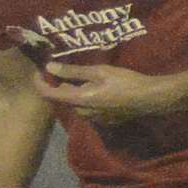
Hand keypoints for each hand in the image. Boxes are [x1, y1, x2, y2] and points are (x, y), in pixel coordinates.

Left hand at [34, 61, 183, 122]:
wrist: (151, 98)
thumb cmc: (125, 82)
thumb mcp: (99, 72)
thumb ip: (73, 72)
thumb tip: (49, 67)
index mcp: (78, 101)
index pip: (48, 95)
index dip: (38, 83)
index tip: (37, 71)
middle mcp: (82, 113)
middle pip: (62, 98)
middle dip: (59, 84)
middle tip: (62, 67)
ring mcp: (93, 119)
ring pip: (75, 103)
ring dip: (73, 90)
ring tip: (80, 74)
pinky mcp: (103, 120)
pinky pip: (87, 108)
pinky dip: (84, 96)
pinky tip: (96, 85)